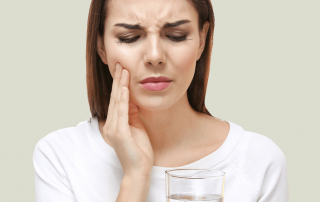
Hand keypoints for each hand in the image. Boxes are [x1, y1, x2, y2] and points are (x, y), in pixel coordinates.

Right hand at [102, 63, 153, 178]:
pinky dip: (122, 99)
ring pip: (116, 102)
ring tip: (123, 71)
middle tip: (120, 64)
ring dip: (120, 85)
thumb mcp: (136, 127)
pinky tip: (123, 88)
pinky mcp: (119, 133)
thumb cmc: (139, 150)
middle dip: (118, 80)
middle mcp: (110, 124)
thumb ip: (132, 113)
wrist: (139, 169)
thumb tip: (131, 98)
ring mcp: (113, 129)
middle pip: (114, 98)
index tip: (122, 70)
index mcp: (115, 123)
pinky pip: (121, 112)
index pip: (116, 100)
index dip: (119, 85)